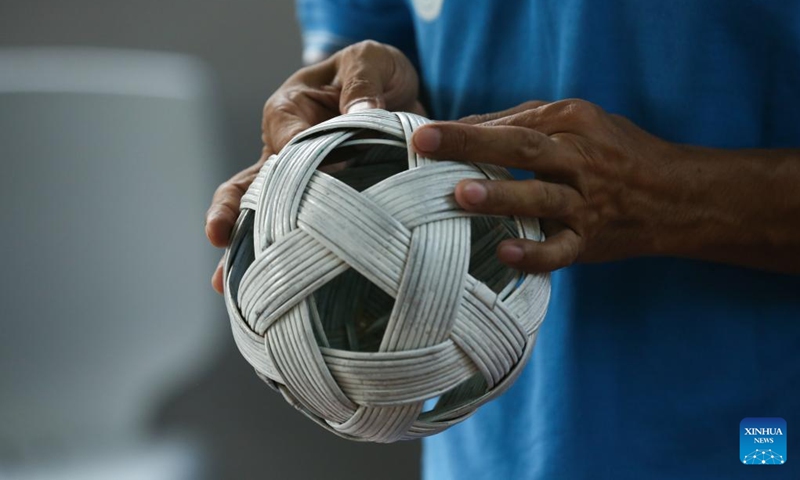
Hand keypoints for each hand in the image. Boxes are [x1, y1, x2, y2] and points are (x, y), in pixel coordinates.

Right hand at [206, 41, 424, 292]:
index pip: (285, 140)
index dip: (297, 162)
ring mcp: (297, 182)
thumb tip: (365, 114)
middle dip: (230, 210)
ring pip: (261, 215)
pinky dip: (286, 257)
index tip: (321, 179)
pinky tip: (273, 289)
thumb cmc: (374, 73)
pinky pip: (297, 230)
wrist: (395, 94)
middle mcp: (282, 150)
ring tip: (227, 282)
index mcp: (289, 110)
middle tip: (217, 236)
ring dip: (245, 246)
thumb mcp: (369, 62)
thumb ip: (363, 86)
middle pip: (247, 183)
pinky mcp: (320, 203)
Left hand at [411, 99, 675, 271]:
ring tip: (462, 194)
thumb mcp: (576, 123)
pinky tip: (503, 253)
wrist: (674, 198)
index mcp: (572, 125)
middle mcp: (579, 160)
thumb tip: (461, 125)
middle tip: (427, 144)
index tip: (422, 132)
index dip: (467, 128)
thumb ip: (521, 120)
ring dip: (502, 197)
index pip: (514, 122)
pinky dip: (533, 255)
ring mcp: (585, 203)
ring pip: (542, 198)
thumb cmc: (613, 153)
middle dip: (473, 145)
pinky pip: (560, 250)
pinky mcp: (588, 241)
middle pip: (523, 148)